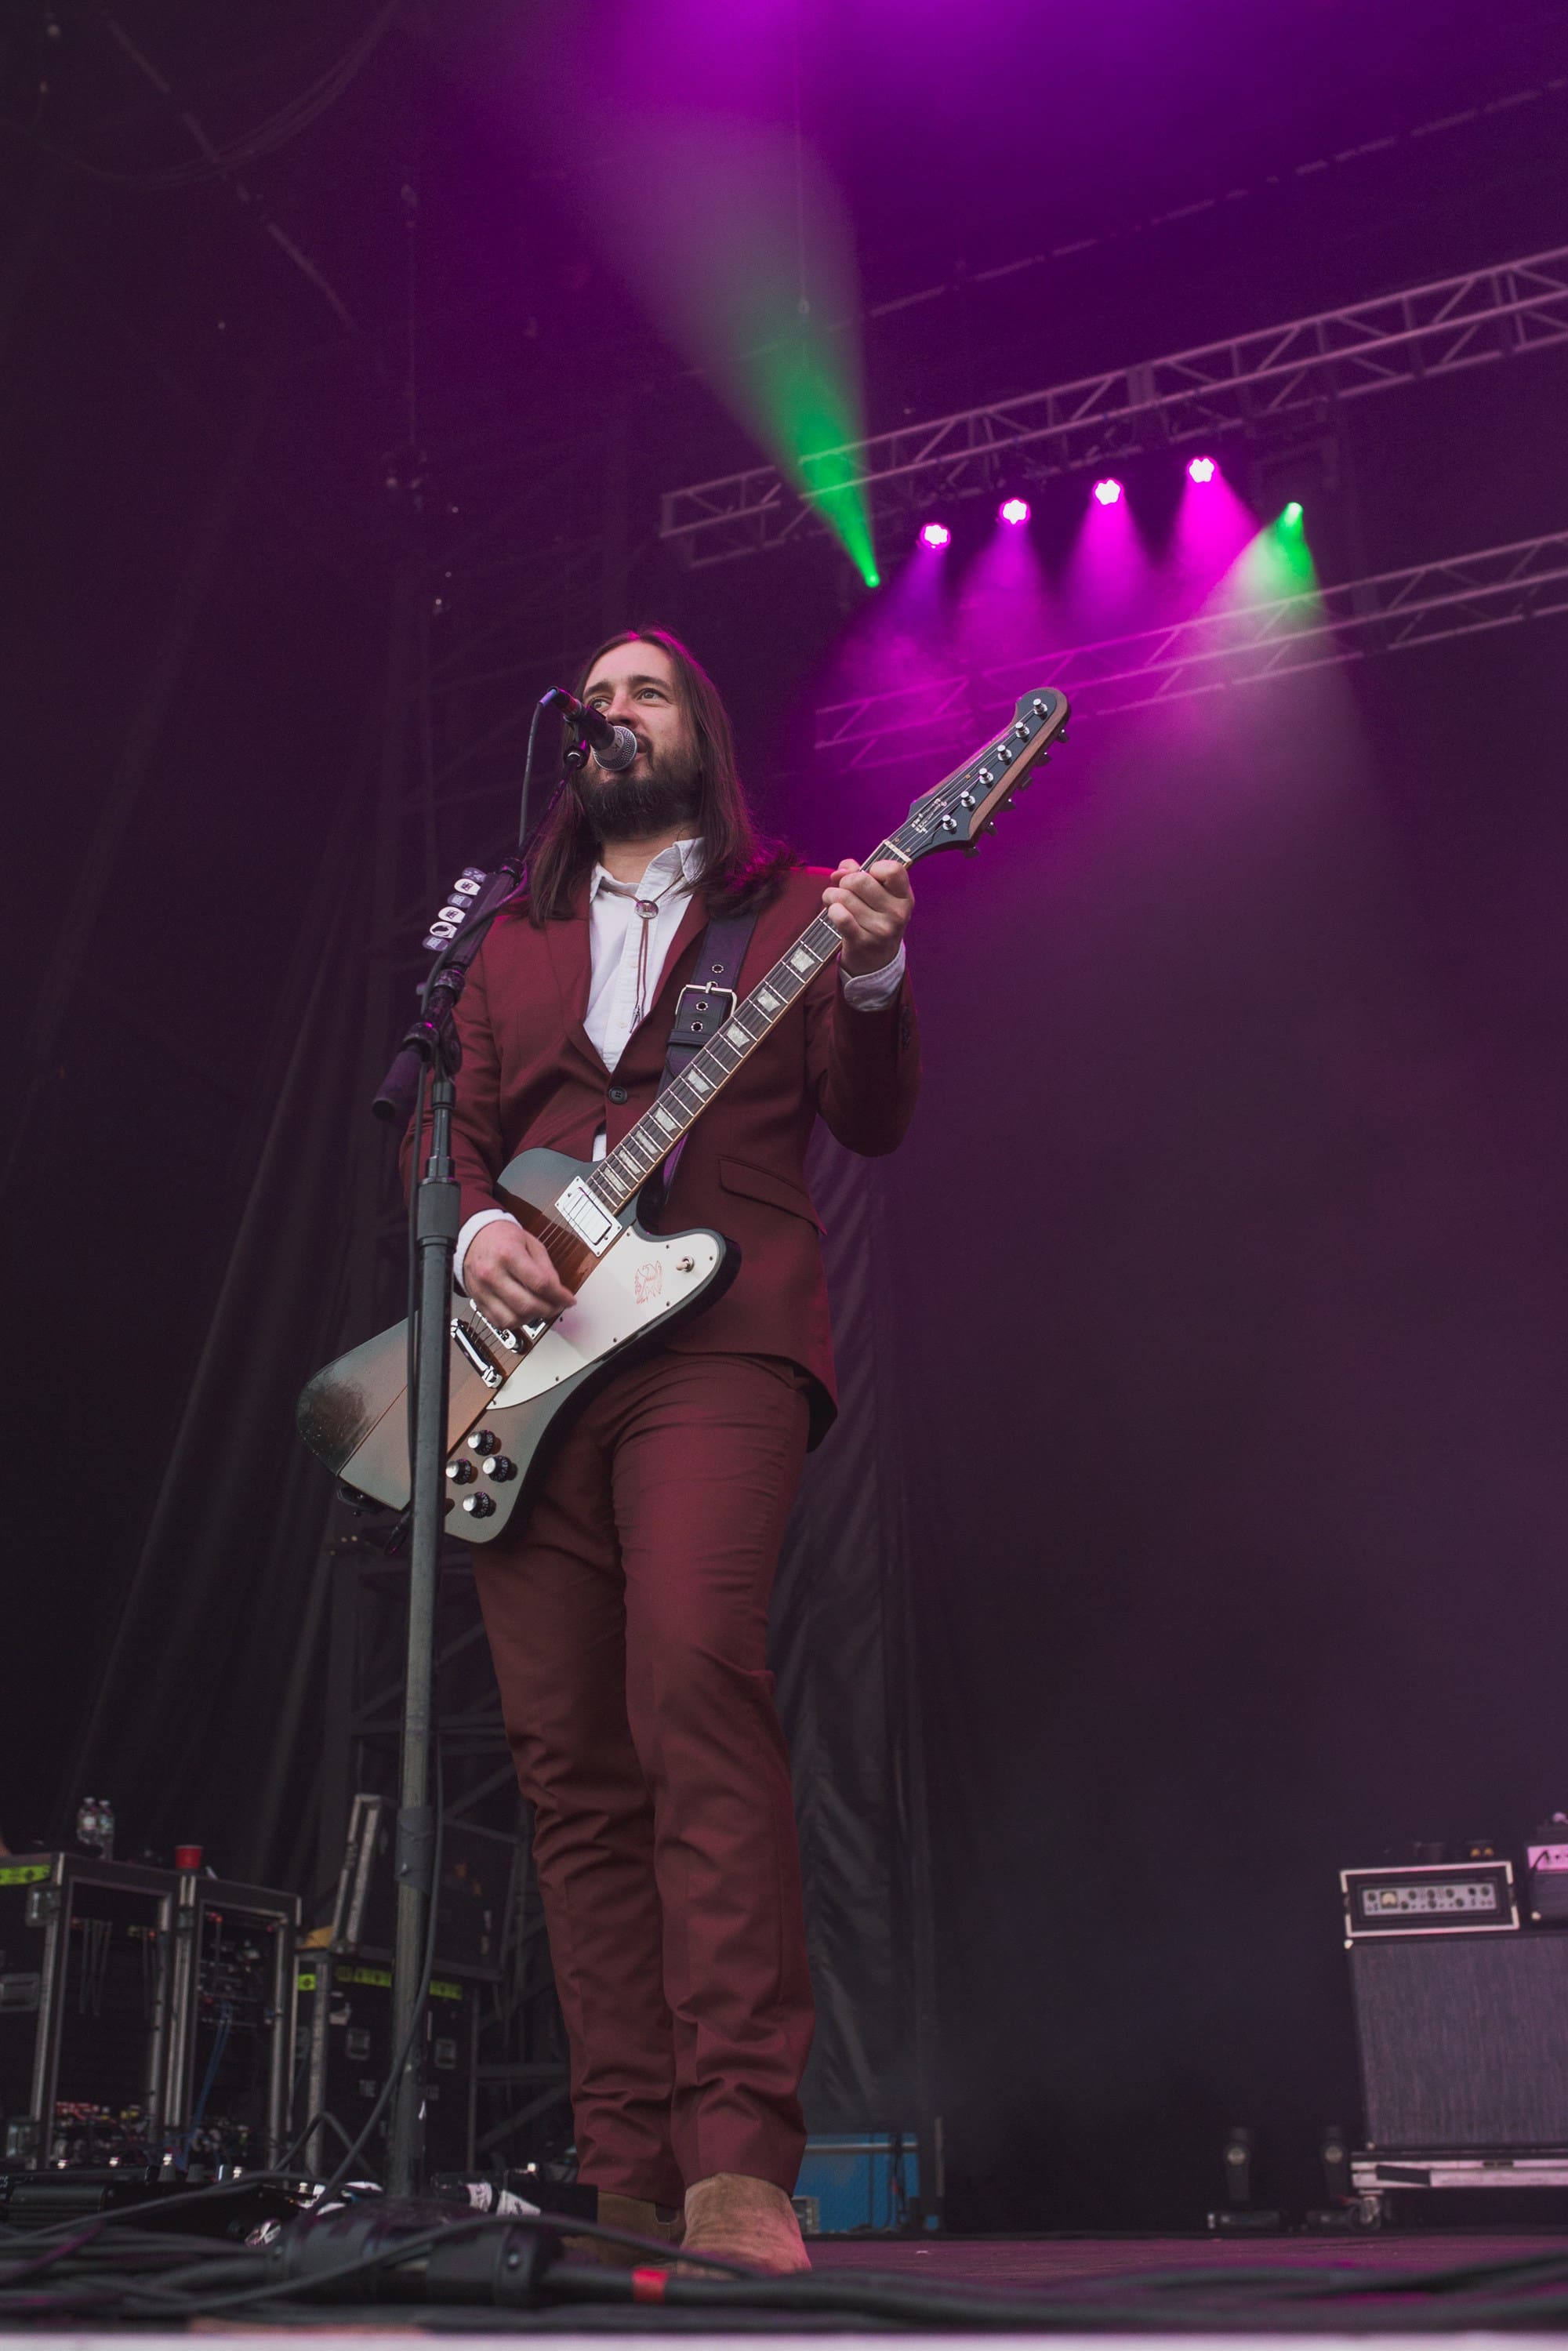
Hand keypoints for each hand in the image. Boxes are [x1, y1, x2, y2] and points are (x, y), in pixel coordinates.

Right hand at [463, 1218, 574, 1330]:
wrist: (474, 1238)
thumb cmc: (502, 1237)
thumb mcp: (531, 1243)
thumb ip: (546, 1268)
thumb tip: (558, 1291)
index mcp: (508, 1254)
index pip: (540, 1283)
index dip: (559, 1296)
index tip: (569, 1300)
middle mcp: (492, 1274)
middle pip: (527, 1305)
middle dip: (549, 1310)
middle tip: (557, 1306)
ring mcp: (483, 1290)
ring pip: (513, 1319)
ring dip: (533, 1319)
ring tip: (541, 1309)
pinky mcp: (478, 1301)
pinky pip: (499, 1322)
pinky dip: (516, 1322)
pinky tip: (524, 1313)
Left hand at [822, 857, 913, 975]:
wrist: (876, 961)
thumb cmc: (875, 920)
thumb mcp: (879, 897)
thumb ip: (860, 873)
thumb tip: (842, 869)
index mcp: (905, 898)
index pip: (892, 869)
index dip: (874, 868)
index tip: (868, 876)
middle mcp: (897, 914)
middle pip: (860, 880)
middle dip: (845, 881)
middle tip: (844, 890)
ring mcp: (881, 929)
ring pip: (844, 896)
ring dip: (832, 896)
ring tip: (836, 903)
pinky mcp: (862, 942)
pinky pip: (841, 916)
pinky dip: (832, 910)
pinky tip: (834, 913)